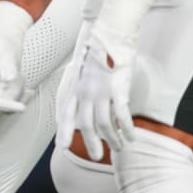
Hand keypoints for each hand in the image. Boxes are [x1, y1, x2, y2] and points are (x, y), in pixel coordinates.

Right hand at [0, 1, 33, 112]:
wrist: (0, 41)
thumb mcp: (4, 55)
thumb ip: (7, 67)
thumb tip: (9, 79)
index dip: (6, 107)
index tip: (22, 107)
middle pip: (0, 105)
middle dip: (15, 95)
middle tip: (22, 81)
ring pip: (8, 103)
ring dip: (18, 91)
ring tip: (20, 75)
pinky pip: (11, 99)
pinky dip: (19, 92)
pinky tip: (23, 82)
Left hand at [59, 23, 136, 160]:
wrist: (110, 36)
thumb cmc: (98, 53)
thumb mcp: (82, 71)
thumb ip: (81, 87)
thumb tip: (83, 101)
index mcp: (75, 88)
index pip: (66, 114)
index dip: (64, 131)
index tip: (62, 146)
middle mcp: (85, 92)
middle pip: (85, 124)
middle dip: (91, 143)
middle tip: (96, 157)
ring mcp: (101, 92)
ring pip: (103, 124)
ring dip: (111, 139)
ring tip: (117, 148)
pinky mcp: (117, 90)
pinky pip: (121, 115)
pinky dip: (125, 129)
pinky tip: (130, 137)